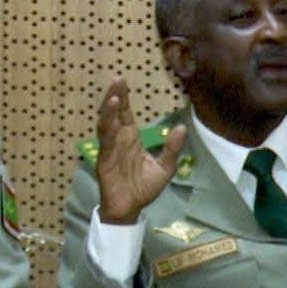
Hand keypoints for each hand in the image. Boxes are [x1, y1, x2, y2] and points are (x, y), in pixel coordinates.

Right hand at [94, 76, 186, 224]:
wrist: (131, 209)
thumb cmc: (144, 188)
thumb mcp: (165, 167)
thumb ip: (172, 148)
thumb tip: (182, 127)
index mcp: (131, 138)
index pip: (125, 113)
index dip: (123, 97)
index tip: (122, 80)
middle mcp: (118, 140)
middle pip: (114, 113)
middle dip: (114, 96)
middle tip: (117, 78)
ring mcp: (109, 149)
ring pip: (106, 125)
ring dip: (108, 110)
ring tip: (113, 95)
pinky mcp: (104, 160)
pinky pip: (105, 143)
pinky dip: (107, 130)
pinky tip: (111, 119)